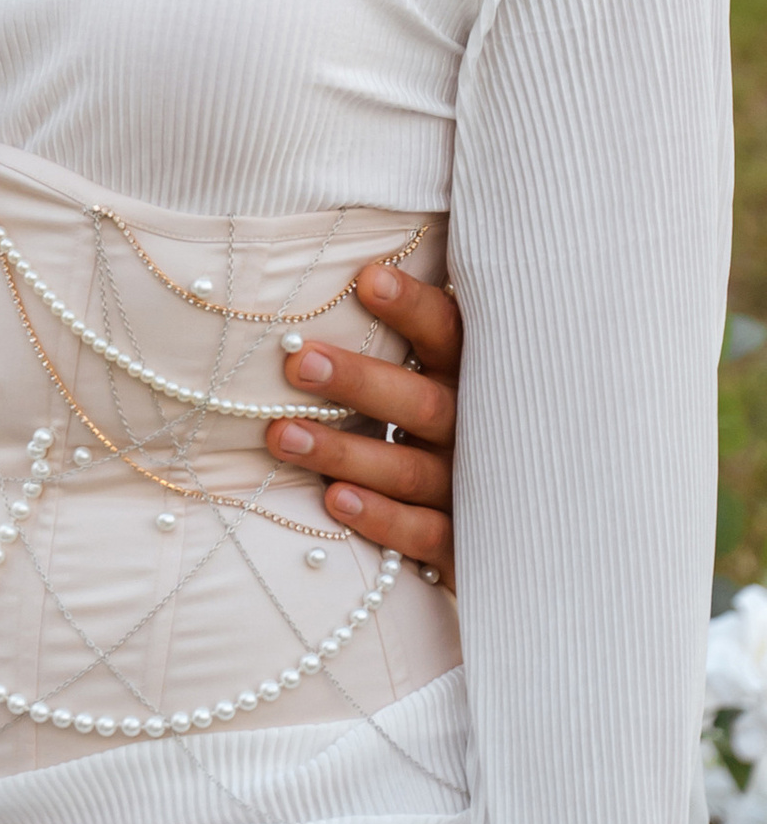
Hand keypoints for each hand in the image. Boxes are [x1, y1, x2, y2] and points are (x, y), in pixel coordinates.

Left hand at [262, 261, 459, 589]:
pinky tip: (335, 500)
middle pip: (421, 403)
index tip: (367, 279)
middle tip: (298, 362)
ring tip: (281, 435)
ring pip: (409, 470)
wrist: (540, 526)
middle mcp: (479, 431)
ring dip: (344, 453)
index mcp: (476, 378)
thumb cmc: (465, 425)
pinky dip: (382, 518)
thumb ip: (410, 338)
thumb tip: (345, 278)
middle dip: (359, 382)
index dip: (414, 308)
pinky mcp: (466, 546)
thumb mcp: (450, 377)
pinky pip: (425, 533)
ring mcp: (475, 490)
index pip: (450, 334)